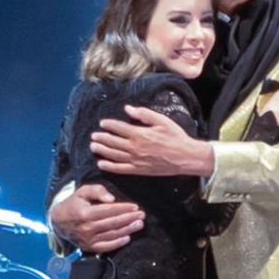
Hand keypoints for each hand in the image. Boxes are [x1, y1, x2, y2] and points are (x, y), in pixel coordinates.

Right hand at [49, 183, 144, 252]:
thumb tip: (112, 199)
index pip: (109, 211)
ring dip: (128, 230)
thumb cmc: (74, 203)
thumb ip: (97, 191)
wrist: (58, 221)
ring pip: (112, 234)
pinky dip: (118, 243)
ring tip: (139, 224)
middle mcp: (87, 227)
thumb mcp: (82, 191)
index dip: (123, 208)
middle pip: (113, 223)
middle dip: (129, 218)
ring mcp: (88, 239)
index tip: (135, 206)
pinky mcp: (89, 247)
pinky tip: (128, 237)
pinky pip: (106, 247)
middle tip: (142, 215)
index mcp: (85, 213)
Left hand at [91, 106, 213, 176]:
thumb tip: (128, 108)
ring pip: (114, 155)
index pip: (119, 128)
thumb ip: (144, 114)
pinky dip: (110, 166)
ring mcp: (136, 160)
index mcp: (140, 133)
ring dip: (102, 150)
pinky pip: (120, 169)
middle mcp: (135, 147)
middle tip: (94, 136)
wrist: (185, 157)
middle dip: (101, 138)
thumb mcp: (162, 120)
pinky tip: (101, 164)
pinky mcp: (139, 170)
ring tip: (93, 147)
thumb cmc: (176, 136)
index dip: (109, 125)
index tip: (102, 123)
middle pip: (113, 142)